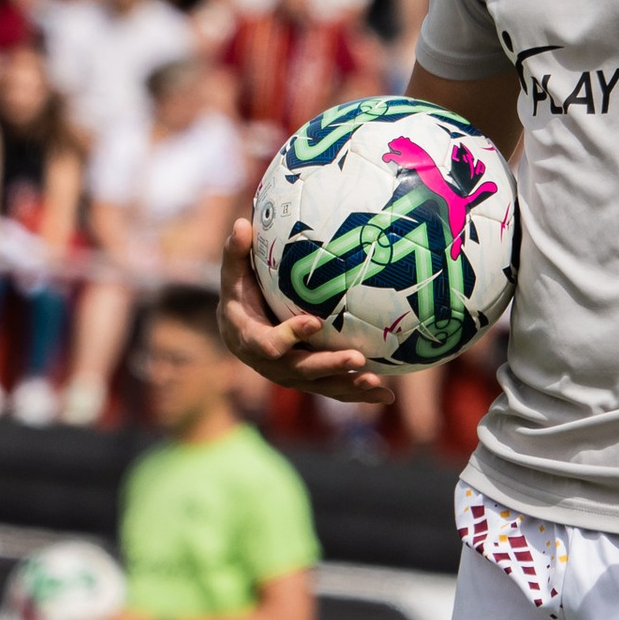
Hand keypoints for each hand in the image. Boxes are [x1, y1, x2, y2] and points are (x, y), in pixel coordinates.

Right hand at [217, 217, 388, 401]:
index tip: (313, 321)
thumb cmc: (239, 296)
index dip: (290, 335)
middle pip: (302, 371)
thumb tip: (241, 223)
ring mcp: (293, 377)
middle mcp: (273, 366)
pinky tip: (385, 396)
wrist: (238, 332)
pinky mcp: (309, 381)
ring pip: (322, 385)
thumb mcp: (232, 277)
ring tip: (378, 385)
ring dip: (349, 385)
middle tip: (356, 358)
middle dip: (329, 365)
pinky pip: (334, 389)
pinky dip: (358, 393)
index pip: (270, 344)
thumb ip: (235, 254)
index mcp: (252, 341)